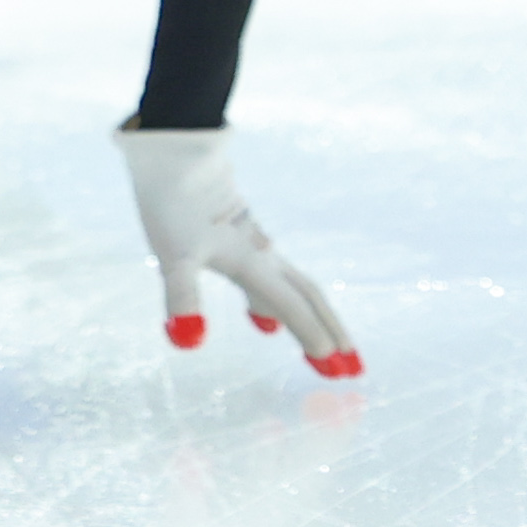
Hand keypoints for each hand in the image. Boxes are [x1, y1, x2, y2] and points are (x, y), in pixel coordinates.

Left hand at [114, 127, 356, 377]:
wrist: (174, 156)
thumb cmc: (173, 205)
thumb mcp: (173, 255)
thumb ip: (182, 297)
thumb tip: (188, 342)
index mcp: (252, 263)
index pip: (291, 306)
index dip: (312, 337)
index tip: (336, 370)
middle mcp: (262, 256)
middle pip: (307, 298)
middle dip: (330, 333)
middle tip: (353, 370)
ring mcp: (253, 246)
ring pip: (293, 288)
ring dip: (310, 321)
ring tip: (323, 352)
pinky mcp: (239, 238)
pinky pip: (270, 278)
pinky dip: (275, 304)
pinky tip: (262, 321)